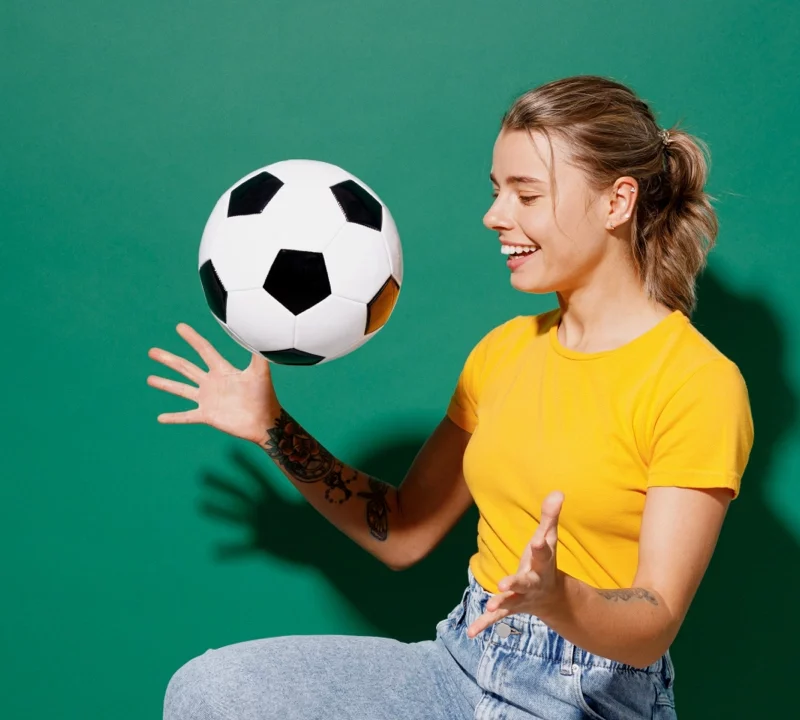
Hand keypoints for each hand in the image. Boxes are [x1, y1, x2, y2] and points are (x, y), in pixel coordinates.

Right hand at [147, 323, 279, 444]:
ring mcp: (208, 399)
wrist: (265, 421)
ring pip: (181, 389)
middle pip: (185, 367)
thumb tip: (258, 333)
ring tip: (149, 379)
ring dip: (165, 384)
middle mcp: (212, 383)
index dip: (192, 338)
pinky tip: (160, 418)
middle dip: (168, 359)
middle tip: (151, 351)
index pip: (204, 350)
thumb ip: (258, 353)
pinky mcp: (207, 415)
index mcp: (222, 370)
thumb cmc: (265, 396)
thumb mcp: (260, 372)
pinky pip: (186, 416)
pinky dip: (174, 417)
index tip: (180, 327)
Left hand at [467, 490, 565, 638]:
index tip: (537, 540)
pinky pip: (497, 618)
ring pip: (511, 601)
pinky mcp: (510, 606)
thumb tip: (558, 491)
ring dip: (501, 603)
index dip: (540, 547)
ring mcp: (522, 597)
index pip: (542, 553)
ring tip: (491, 605)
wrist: (552, 596)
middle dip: (516, 582)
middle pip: (526, 582)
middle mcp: (533, 582)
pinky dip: (484, 624)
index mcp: (542, 564)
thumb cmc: (544, 561)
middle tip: (504, 583)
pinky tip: (471, 633)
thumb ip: (550, 516)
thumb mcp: (548, 538)